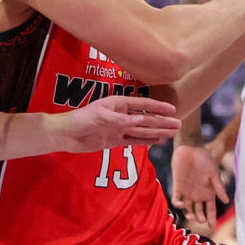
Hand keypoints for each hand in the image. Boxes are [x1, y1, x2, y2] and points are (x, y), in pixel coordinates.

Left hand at [50, 96, 178, 152]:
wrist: (66, 134)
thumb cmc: (81, 119)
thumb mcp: (102, 117)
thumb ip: (123, 120)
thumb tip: (142, 121)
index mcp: (118, 104)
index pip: (142, 105)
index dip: (158, 107)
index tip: (172, 110)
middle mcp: (121, 115)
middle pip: (145, 118)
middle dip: (162, 121)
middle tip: (178, 124)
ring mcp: (118, 128)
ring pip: (142, 130)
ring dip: (157, 131)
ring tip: (172, 133)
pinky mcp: (114, 140)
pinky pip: (133, 140)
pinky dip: (145, 141)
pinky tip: (157, 141)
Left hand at [171, 145, 228, 225]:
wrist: (190, 148)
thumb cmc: (204, 159)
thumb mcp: (214, 174)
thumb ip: (219, 188)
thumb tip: (226, 201)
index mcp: (208, 193)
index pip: (210, 209)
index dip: (212, 218)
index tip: (212, 227)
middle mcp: (198, 194)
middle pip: (199, 212)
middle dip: (201, 218)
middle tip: (202, 220)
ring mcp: (187, 191)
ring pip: (188, 209)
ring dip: (189, 215)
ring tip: (192, 217)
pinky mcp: (177, 186)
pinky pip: (177, 199)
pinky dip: (178, 204)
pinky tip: (182, 204)